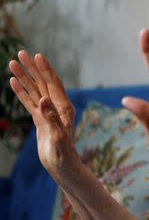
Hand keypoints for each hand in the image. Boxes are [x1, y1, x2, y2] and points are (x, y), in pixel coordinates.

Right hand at [9, 51, 80, 180]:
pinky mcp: (40, 119)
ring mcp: (48, 112)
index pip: (54, 84)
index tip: (37, 56)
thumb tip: (44, 99)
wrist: (62, 166)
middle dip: (32, 68)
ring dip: (24, 77)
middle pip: (43, 83)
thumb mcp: (58, 136)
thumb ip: (51, 118)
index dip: (45, 70)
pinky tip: (13, 81)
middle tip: (20, 53)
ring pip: (34, 90)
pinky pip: (29, 101)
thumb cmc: (63, 153)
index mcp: (64, 108)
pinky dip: (21, 91)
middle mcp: (57, 107)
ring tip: (12, 63)